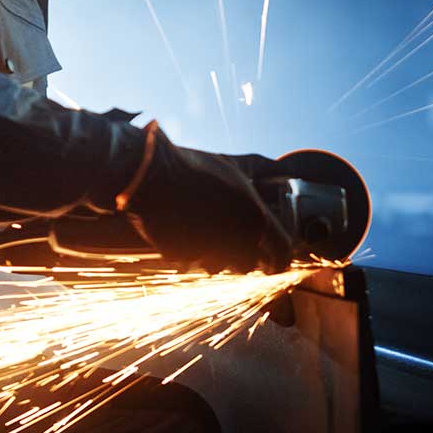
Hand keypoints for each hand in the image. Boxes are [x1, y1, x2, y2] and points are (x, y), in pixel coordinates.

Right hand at [122, 131, 292, 274]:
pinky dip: (188, 250)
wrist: (149, 176)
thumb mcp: (233, 166)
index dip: (280, 261)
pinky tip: (181, 229)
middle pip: (248, 264)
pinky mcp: (182, 258)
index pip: (281, 252)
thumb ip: (259, 174)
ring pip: (218, 266)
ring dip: (213, 255)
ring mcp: (208, 252)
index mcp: (256, 219)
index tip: (275, 265)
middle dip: (241, 258)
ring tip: (200, 229)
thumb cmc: (192, 168)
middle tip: (229, 241)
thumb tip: (282, 168)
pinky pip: (190, 261)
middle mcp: (237, 241)